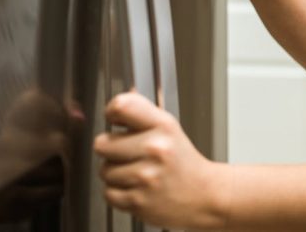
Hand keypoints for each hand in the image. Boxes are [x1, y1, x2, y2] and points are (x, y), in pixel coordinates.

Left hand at [94, 91, 222, 228]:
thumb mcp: (169, 129)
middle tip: (129, 153)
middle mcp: (155, 148)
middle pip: (102, 143)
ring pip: (104, 170)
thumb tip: (117, 104)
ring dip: (115, 174)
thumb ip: (142, 114)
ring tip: (137, 172)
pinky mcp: (138, 201)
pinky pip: (108, 193)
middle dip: (111, 150)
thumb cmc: (182, 162)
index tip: (114, 119)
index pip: (122, 106)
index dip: (111, 112)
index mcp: (163, 126)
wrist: (203, 195)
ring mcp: (146, 176)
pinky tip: (136, 188)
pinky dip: (118, 193)